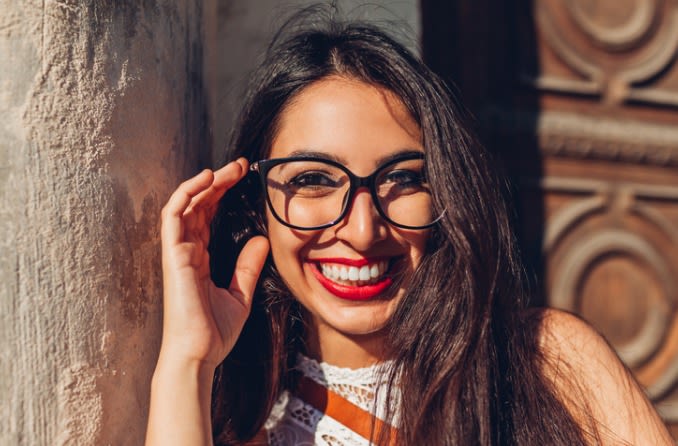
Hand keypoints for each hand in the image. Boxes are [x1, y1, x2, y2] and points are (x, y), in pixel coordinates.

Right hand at [158, 158, 268, 369]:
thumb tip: (262, 240)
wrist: (199, 355)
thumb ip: (248, 266)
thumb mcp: (240, 293)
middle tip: (241, 165)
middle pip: (198, 205)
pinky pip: (173, 216)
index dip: (222, 194)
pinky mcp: (173, 255)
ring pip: (186, 204)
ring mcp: (177, 252)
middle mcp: (186, 250)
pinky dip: (186, 194)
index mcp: (199, 258)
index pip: (208, 216)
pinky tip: (206, 179)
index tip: (243, 177)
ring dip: (205, 183)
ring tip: (228, 168)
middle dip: (218, 182)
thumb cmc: (213, 331)